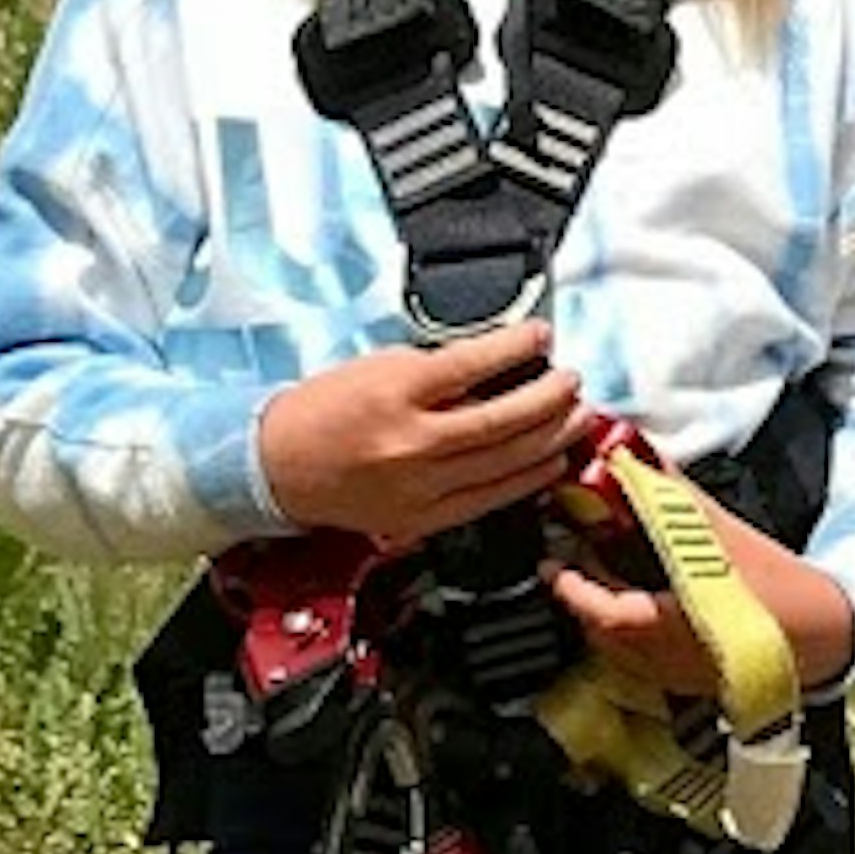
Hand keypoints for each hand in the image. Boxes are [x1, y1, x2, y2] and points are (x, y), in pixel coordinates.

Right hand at [255, 328, 588, 543]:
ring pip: (504, 462)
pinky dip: (526, 480)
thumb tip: (495, 364)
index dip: (517, 346)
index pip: (474, 363)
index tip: (541, 335)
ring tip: (576, 417)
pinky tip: (549, 463)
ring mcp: (419, 485)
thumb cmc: (322, 412)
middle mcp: (411, 441)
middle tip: (571, 380)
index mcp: (396, 392)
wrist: (278, 466)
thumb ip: (436, 368)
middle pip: (502, 419)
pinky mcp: (422, 518)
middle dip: (549, 398)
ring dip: (550, 437)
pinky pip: (488, 499)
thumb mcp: (376, 367)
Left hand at [548, 488, 854, 701]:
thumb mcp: (723, 533)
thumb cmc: (780, 592)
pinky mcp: (690, 684)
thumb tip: (636, 456)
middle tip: (578, 556)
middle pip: (600, 631)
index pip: (600, 611)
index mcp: (670, 625)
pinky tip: (648, 604)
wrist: (826, 634)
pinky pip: (642, 660)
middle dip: (585, 593)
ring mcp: (676, 677)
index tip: (555, 561)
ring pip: (618, 648)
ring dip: (607, 613)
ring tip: (609, 576)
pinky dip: (633, 631)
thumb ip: (671, 494)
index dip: (572, 586)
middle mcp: (665, 659)